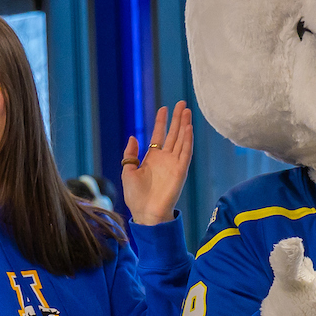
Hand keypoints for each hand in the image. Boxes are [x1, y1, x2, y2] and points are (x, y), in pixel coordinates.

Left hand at [121, 102, 193, 225]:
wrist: (146, 213)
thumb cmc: (136, 196)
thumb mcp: (128, 172)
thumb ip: (130, 155)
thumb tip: (133, 137)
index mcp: (152, 158)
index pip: (159, 135)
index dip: (161, 122)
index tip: (163, 109)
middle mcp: (165, 159)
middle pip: (173, 134)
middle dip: (177, 118)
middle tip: (181, 103)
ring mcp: (174, 164)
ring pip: (181, 140)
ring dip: (184, 125)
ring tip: (186, 111)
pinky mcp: (180, 171)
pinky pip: (185, 153)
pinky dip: (187, 140)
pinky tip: (188, 128)